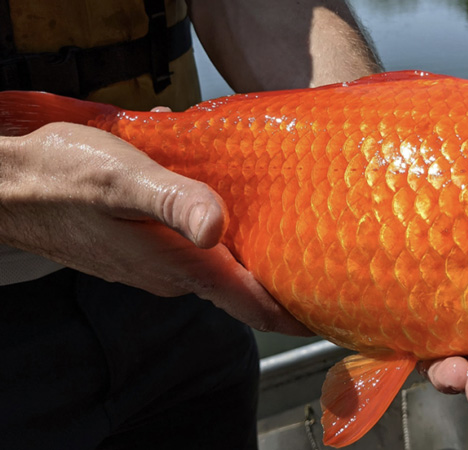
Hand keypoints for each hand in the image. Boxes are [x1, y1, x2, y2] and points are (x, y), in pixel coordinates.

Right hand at [0, 121, 308, 334]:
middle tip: (332, 269)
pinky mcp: (148, 254)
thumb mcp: (121, 177)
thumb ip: (172, 201)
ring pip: (224, 273)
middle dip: (287, 286)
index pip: (253, 306)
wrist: (10, 186)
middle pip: (246, 291)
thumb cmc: (60, 176)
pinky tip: (239, 219)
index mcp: (180, 264)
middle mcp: (174, 276)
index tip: (336, 317)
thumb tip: (218, 227)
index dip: (297, 315)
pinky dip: (228, 246)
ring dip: (258, 263)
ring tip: (300, 243)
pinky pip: (201, 257)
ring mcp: (159, 268)